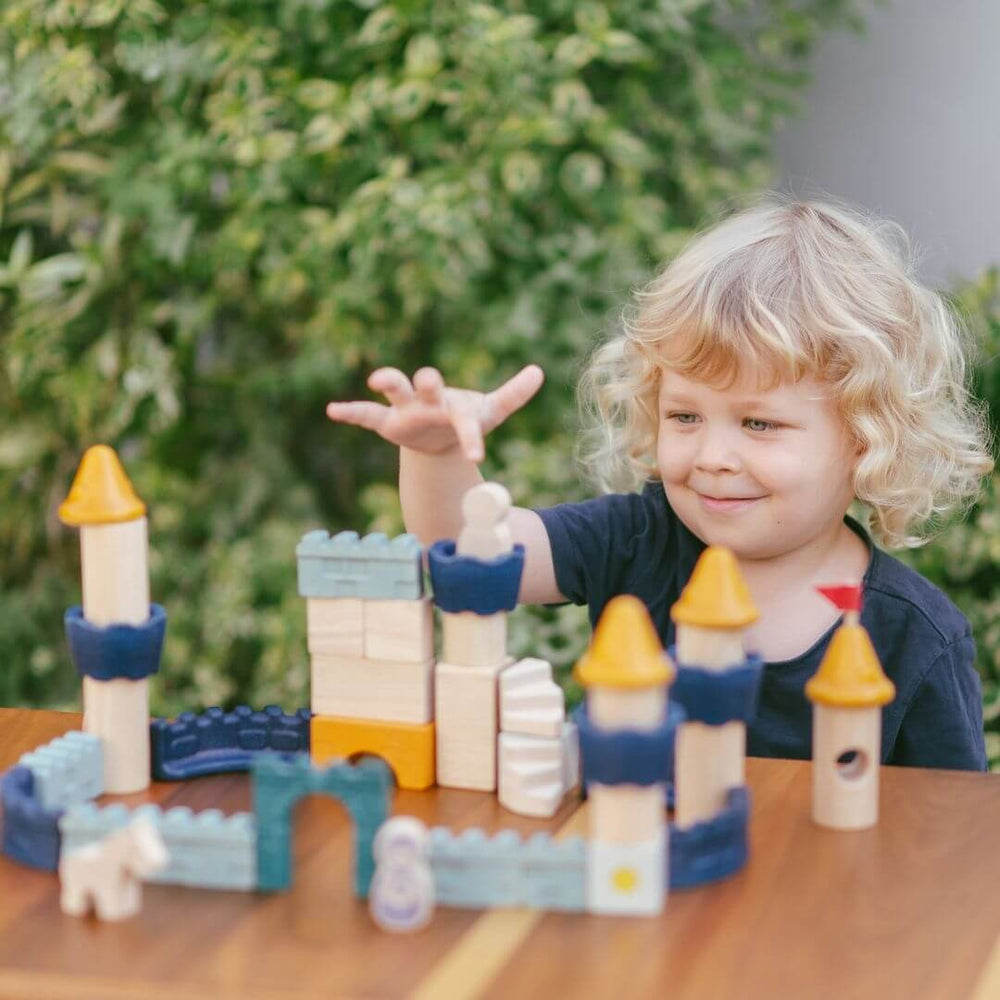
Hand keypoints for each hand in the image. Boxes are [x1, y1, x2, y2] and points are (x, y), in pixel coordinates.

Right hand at [326, 364, 543, 463]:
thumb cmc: (466, 421)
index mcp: (454, 402)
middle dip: (427, 381)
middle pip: (426, 382)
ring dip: (388, 380)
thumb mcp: (489, 413)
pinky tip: (332, 410)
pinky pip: (366, 415)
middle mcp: (429, 400)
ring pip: (395, 389)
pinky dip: (350, 411)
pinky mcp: (388, 422)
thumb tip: (539, 371)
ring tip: (377, 378)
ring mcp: (406, 409)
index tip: (477, 456)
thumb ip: (512, 395)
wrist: (441, 436)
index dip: (470, 437)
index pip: (463, 418)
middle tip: (430, 382)